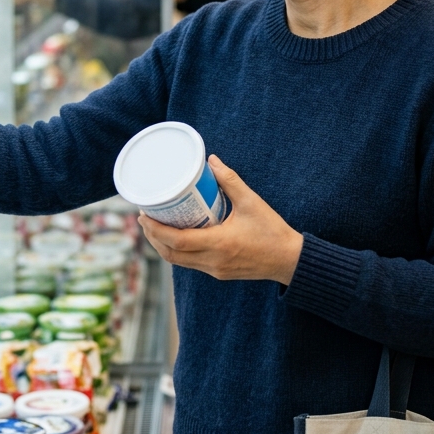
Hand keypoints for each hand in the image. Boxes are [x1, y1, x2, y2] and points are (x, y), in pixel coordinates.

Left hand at [138, 155, 304, 284]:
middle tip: (144, 217)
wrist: (289, 260)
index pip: (176, 241)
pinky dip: (178, 251)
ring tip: (155, 226)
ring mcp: (215, 270)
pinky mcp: (219, 272)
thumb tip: (211, 160)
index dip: (155, 229)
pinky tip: (176, 236)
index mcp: (219, 244)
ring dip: (163, 246)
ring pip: (178, 261)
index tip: (143, 214)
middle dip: (153, 237)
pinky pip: (190, 263)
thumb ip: (230, 180)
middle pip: (171, 254)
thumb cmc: (273, 231)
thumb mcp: (252, 202)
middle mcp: (213, 261)